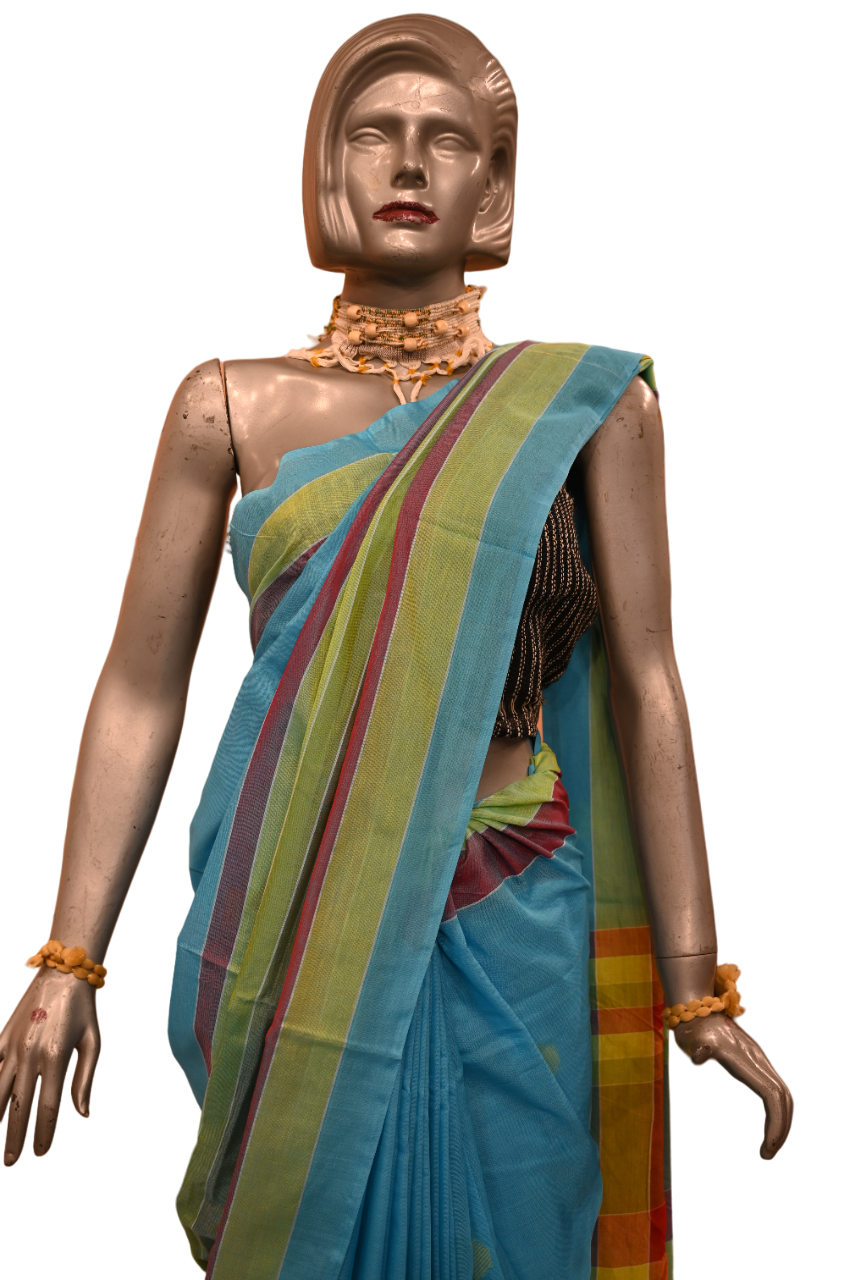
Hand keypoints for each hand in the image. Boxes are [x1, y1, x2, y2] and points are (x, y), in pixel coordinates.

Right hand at [0, 966, 99, 1163]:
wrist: (63, 972)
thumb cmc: (83, 1010)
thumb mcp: (92, 1042)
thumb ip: (84, 1079)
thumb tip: (82, 1114)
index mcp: (55, 1057)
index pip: (48, 1107)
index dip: (44, 1133)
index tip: (41, 1152)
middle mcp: (30, 1054)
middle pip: (19, 1106)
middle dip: (14, 1137)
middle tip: (11, 1162)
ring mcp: (12, 1045)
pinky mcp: (1, 1036)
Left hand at [673, 1012, 791, 1158]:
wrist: (697, 1008)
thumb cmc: (694, 1027)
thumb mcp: (693, 1038)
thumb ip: (699, 1047)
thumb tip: (699, 1055)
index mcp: (748, 1060)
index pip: (771, 1095)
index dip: (775, 1122)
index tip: (766, 1148)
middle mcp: (759, 1060)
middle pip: (783, 1098)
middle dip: (781, 1128)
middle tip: (766, 1155)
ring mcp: (759, 1061)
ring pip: (782, 1094)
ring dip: (781, 1122)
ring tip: (767, 1148)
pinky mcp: (755, 1063)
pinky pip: (773, 1090)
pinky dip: (775, 1111)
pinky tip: (767, 1126)